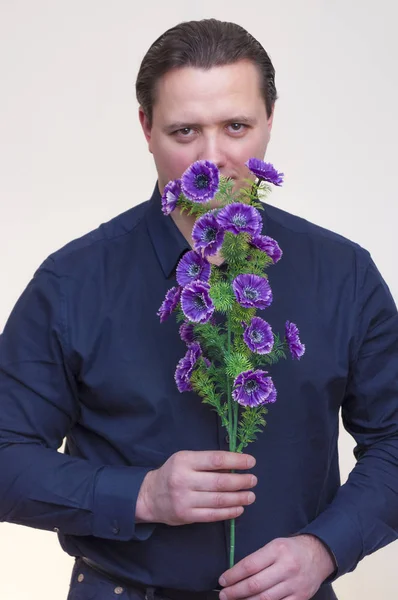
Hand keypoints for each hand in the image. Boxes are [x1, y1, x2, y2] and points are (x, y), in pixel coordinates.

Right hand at [136, 450, 256, 525]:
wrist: (149, 496)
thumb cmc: (173, 473)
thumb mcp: (185, 460)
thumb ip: (207, 462)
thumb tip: (236, 465)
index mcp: (185, 461)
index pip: (216, 459)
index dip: (236, 461)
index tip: (251, 462)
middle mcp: (184, 479)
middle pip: (220, 481)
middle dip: (241, 481)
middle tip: (253, 480)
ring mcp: (185, 499)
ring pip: (218, 500)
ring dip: (239, 498)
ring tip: (251, 495)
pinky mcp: (186, 516)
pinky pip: (212, 515)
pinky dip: (229, 512)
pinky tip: (239, 508)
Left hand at [218, 534, 336, 599]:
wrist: (319, 555)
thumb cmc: (291, 549)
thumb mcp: (274, 545)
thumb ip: (258, 559)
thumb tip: (236, 574)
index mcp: (277, 550)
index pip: (250, 565)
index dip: (233, 575)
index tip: (222, 580)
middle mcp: (287, 567)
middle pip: (255, 584)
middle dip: (235, 591)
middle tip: (224, 594)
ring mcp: (294, 584)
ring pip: (265, 599)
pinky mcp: (300, 598)